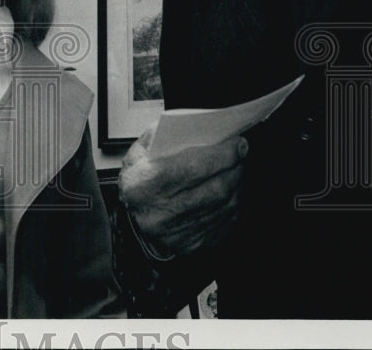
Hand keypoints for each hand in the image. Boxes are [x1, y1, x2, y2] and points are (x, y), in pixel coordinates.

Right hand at [118, 126, 247, 257]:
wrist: (130, 217)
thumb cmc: (137, 180)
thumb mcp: (139, 152)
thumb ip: (163, 135)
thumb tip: (199, 126)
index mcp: (144, 185)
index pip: (192, 168)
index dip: (221, 155)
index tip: (239, 144)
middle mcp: (159, 213)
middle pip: (214, 189)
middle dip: (235, 168)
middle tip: (241, 154)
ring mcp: (176, 233)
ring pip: (224, 206)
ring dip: (237, 185)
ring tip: (236, 169)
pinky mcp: (191, 245)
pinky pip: (224, 223)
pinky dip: (233, 204)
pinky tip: (231, 191)